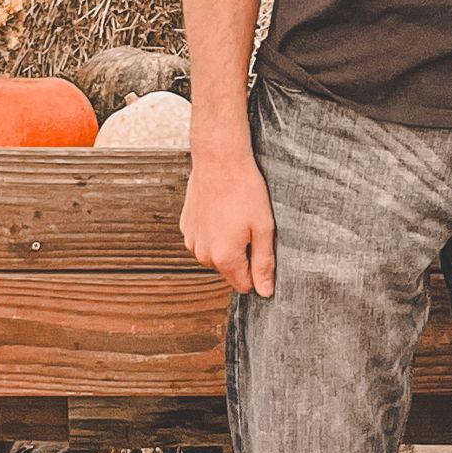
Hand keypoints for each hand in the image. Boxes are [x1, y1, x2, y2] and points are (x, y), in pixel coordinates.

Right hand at [181, 147, 276, 297]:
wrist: (219, 160)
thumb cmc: (245, 191)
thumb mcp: (263, 228)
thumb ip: (264, 263)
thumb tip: (265, 292)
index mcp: (224, 258)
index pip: (244, 285)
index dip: (257, 269)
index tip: (262, 248)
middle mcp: (203, 254)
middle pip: (229, 270)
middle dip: (242, 255)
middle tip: (251, 226)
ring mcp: (191, 240)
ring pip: (215, 255)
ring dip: (227, 243)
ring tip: (236, 215)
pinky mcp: (186, 226)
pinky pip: (204, 239)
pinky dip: (214, 230)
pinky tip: (222, 210)